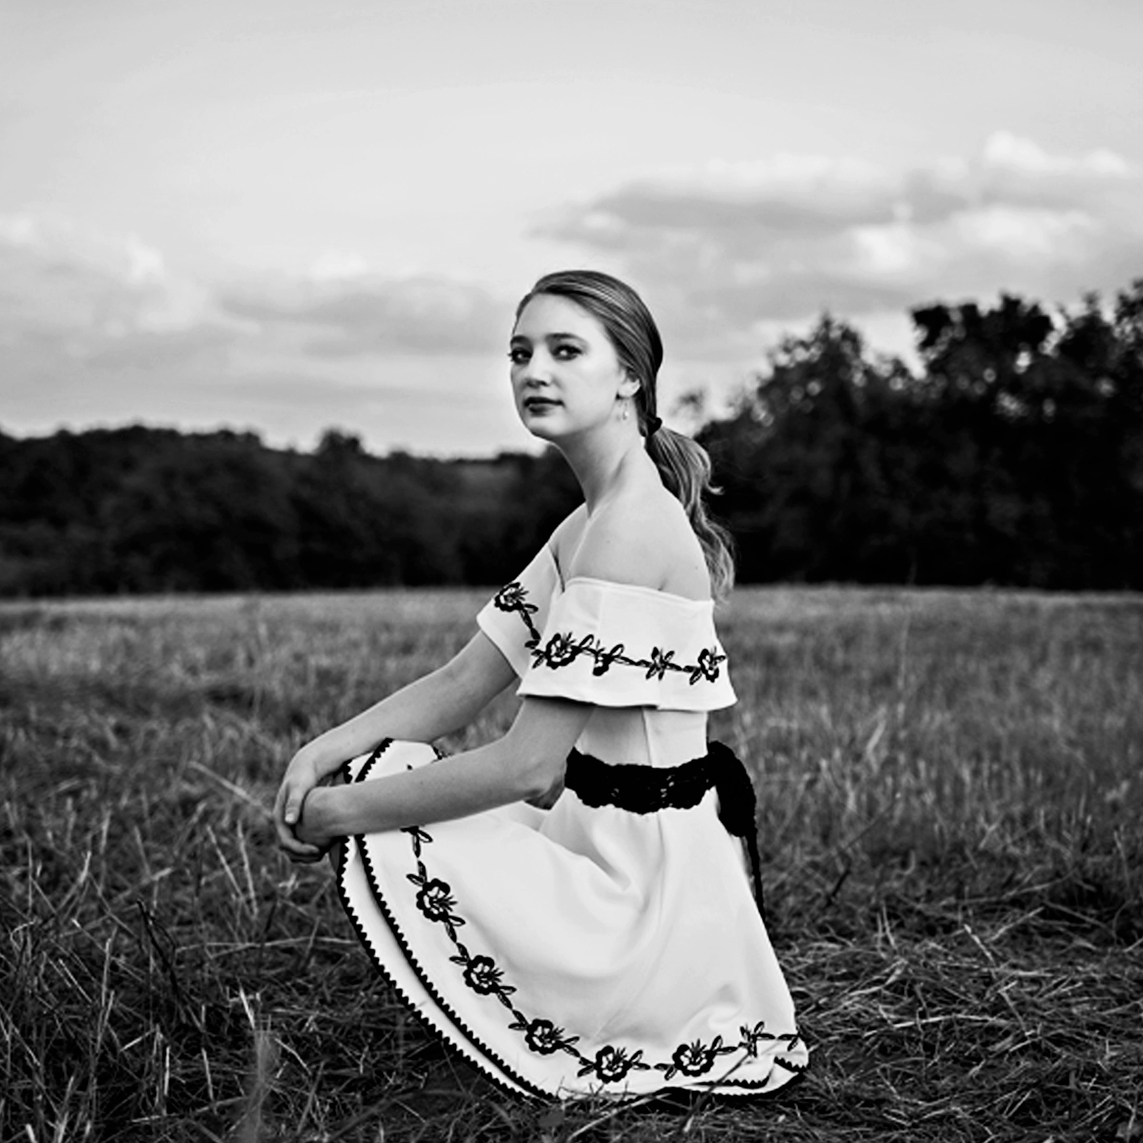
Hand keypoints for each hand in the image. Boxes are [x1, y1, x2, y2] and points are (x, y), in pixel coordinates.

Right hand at [274, 748, 334, 862]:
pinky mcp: (298, 820)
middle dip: (303, 854)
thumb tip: (289, 822)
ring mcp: (289, 822)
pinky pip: (301, 837)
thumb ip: (294, 804)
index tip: (317, 852)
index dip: (300, 850)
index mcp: (279, 816)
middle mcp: (282, 821)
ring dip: (305, 852)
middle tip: (320, 857)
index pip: (286, 842)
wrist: (305, 767)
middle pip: (288, 847)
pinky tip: (324, 845)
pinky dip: (309, 844)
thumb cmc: (302, 776)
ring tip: (323, 854)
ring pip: (294, 844)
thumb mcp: (299, 788)